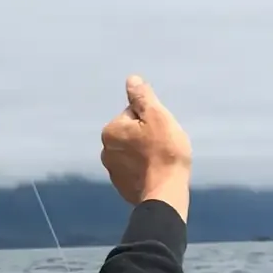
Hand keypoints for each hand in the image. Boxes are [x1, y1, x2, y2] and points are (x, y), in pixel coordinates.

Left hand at [100, 75, 191, 217]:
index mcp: (111, 131)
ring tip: (161, 160)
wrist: (166, 193)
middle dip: (147, 136)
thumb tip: (131, 80)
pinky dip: (145, 170)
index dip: (151, 119)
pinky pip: (136, 171)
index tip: (160, 132)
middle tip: (163, 146)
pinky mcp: (123, 187)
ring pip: (134, 152)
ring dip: (147, 153)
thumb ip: (142, 96)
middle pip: (132, 133)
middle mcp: (106, 151)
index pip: (133, 113)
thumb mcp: (156, 115)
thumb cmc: (164, 151)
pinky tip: (157, 173)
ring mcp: (113, 172)